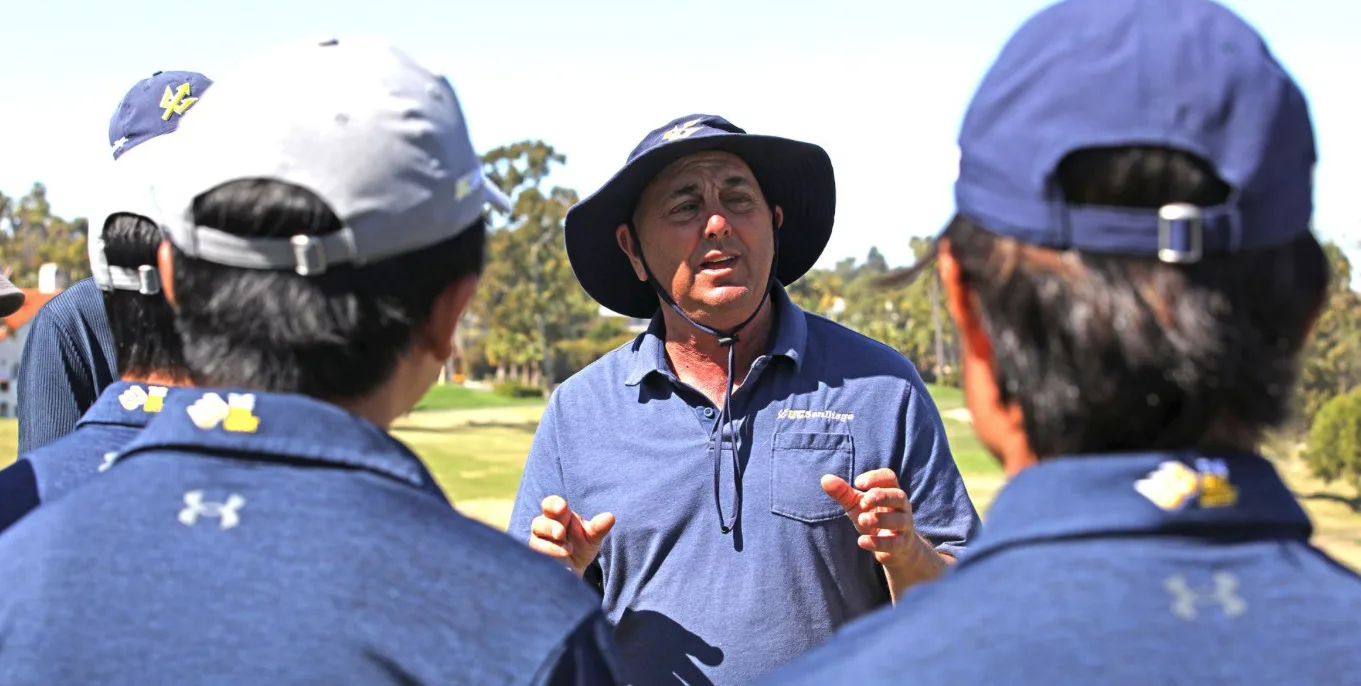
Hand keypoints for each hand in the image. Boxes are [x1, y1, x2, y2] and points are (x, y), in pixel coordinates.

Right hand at [528, 495, 614, 576]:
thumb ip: (599, 527)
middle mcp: (544, 528)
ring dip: (551, 546)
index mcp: (557, 516)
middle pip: (539, 523)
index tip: (562, 508)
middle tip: (561, 533)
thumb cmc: (581, 547)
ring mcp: (538, 545)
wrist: (575, 571)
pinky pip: (537, 559)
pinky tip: (563, 562)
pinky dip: (549, 559)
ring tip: (568, 550)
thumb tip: (610, 517)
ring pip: (535, 542)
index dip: (553, 504)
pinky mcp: (537, 561)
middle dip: (550, 527)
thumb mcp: (592, 537)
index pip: (550, 505)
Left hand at [821, 468, 943, 599]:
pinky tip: (862, 541)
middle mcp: (901, 507)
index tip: (858, 483)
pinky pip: (893, 543)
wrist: (892, 548)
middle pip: (899, 496)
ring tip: (862, 519)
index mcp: (891, 491)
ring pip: (899, 520)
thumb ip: (843, 493)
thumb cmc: (874, 518)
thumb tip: (825, 479)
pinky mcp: (901, 545)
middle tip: (865, 500)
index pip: (889, 477)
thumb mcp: (857, 505)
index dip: (875, 478)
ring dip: (880, 519)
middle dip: (882, 496)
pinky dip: (878, 542)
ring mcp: (904, 526)